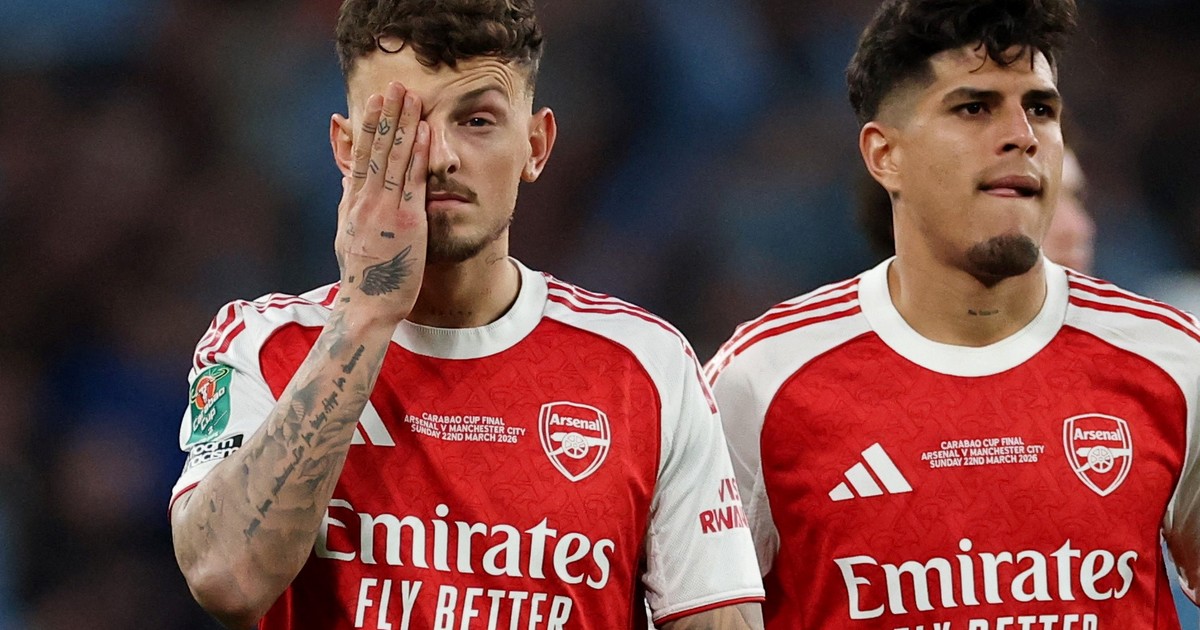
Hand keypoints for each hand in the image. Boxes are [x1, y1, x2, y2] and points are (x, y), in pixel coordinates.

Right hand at [335, 81, 429, 323]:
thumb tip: (349, 182)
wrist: (367, 306)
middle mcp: (366, 200)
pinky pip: (413, 180)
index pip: (361, 155)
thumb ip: (350, 206)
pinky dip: (418, 153)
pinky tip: (425, 132)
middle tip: (395, 85)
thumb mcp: (348, 235)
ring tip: (411, 96)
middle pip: (376, 148)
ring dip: (404, 124)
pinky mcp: (406, 220)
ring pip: (394, 157)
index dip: (369, 126)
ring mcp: (385, 208)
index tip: (375, 101)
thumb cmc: (364, 278)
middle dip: (387, 115)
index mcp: (353, 203)